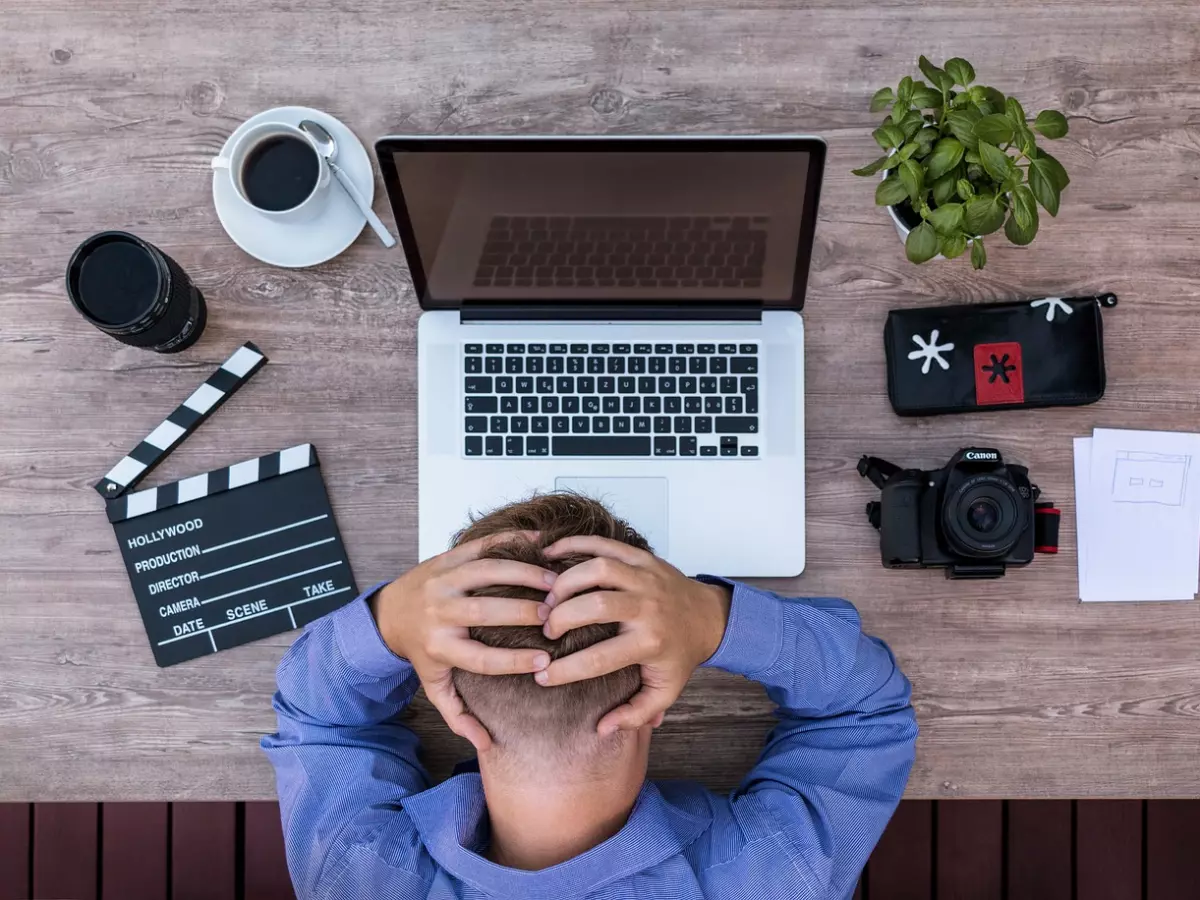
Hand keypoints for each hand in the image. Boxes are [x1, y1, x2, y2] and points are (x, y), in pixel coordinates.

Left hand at [371, 532, 557, 751]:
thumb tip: (484, 744)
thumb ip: (457, 714)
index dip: (515, 661)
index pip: (482, 658)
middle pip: (486, 612)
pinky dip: (512, 541)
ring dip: (524, 574)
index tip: (546, 661)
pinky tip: (541, 543)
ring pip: (487, 572)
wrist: (388, 612)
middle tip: (556, 616)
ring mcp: (443, 581)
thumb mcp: (433, 684)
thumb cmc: (420, 651)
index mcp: (439, 647)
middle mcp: (439, 613)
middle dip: (525, 612)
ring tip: (554, 581)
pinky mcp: (448, 557)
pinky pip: (482, 546)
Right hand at [534, 536, 730, 734]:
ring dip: (565, 582)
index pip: (599, 658)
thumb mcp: (665, 691)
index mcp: (650, 643)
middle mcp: (647, 608)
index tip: (541, 677)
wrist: (710, 617)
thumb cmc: (680, 656)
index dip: (565, 670)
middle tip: (546, 630)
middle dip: (561, 618)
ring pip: (598, 569)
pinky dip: (573, 545)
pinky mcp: (641, 557)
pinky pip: (604, 544)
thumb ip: (635, 714)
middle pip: (595, 606)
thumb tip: (601, 729)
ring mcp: (645, 578)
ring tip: (548, 598)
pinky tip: (550, 555)